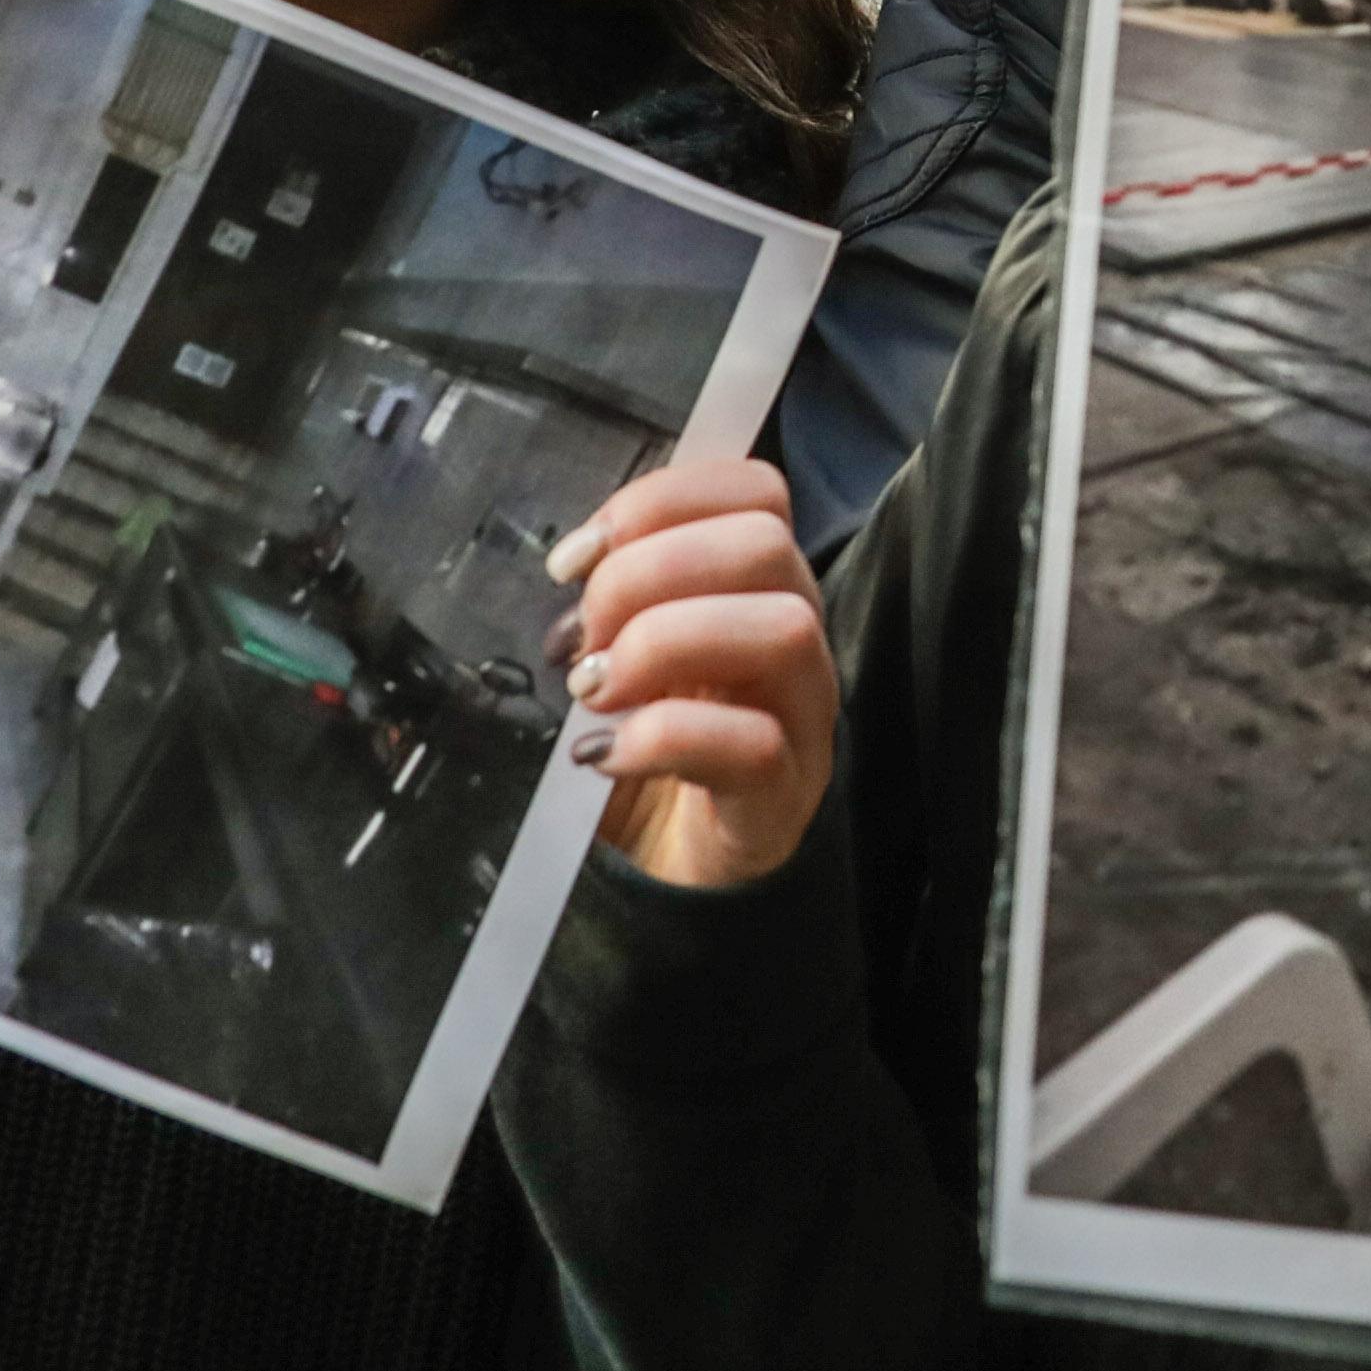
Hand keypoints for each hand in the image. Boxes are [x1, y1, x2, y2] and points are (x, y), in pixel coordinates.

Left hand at [557, 456, 835, 891]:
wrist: (665, 879)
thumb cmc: (637, 755)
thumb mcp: (617, 659)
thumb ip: (608, 603)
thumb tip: (569, 564)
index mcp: (754, 591)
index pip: (754, 491)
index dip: (660, 500)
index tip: (574, 560)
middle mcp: (796, 641)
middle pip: (766, 545)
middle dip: (649, 572)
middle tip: (585, 636)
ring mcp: (802, 720)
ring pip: (781, 629)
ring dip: (665, 643)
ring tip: (595, 691)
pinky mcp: (783, 798)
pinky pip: (752, 744)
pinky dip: (661, 736)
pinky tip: (603, 755)